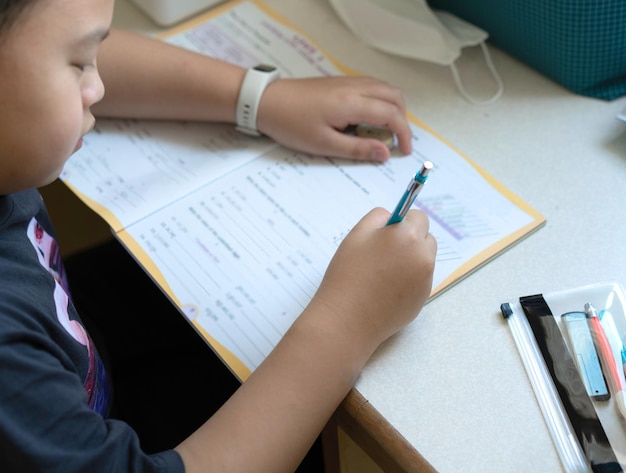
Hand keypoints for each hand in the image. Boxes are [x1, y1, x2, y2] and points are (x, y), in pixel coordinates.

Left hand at [257, 76, 411, 161]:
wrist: (266, 101)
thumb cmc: (291, 124)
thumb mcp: (324, 144)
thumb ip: (357, 149)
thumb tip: (384, 153)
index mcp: (351, 103)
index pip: (391, 114)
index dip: (404, 133)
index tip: (404, 150)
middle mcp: (353, 87)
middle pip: (394, 96)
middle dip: (402, 118)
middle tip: (396, 140)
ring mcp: (346, 81)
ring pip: (383, 88)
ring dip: (392, 107)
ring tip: (384, 130)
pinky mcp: (339, 82)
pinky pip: (370, 86)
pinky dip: (379, 100)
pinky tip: (368, 118)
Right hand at [309, 207, 435, 351]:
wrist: (347, 318)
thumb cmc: (348, 274)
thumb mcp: (356, 235)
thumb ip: (378, 218)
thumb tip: (393, 217)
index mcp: (407, 236)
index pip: (418, 217)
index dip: (403, 222)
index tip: (390, 231)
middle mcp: (422, 256)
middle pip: (426, 238)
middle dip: (411, 240)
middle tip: (385, 251)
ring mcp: (426, 280)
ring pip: (424, 260)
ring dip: (411, 259)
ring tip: (383, 272)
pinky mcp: (423, 299)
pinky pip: (420, 280)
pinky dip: (408, 279)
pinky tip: (386, 288)